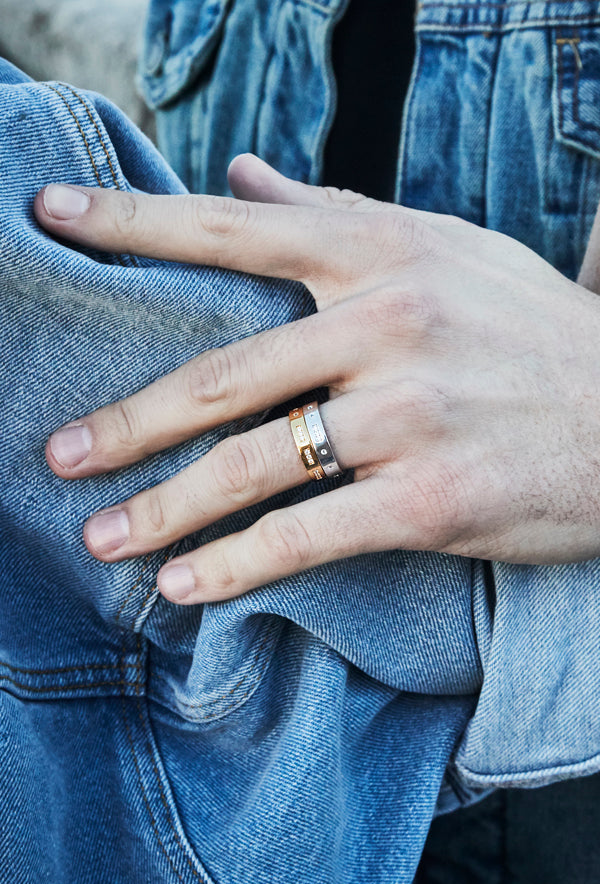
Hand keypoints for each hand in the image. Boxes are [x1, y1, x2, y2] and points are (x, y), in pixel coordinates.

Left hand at [34, 155, 599, 603]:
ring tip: (103, 535)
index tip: (52, 214)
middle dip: (129, 420)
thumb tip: (244, 175)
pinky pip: (310, 534)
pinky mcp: (430, 499)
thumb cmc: (529, 330)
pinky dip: (239, 564)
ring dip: (167, 507)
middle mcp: (387, 325)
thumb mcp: (446, 248)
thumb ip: (338, 213)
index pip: (232, 227)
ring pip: (255, 463)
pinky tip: (186, 583)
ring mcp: (409, 415)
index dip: (132, 221)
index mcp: (381, 254)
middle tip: (61, 452)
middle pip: (223, 374)